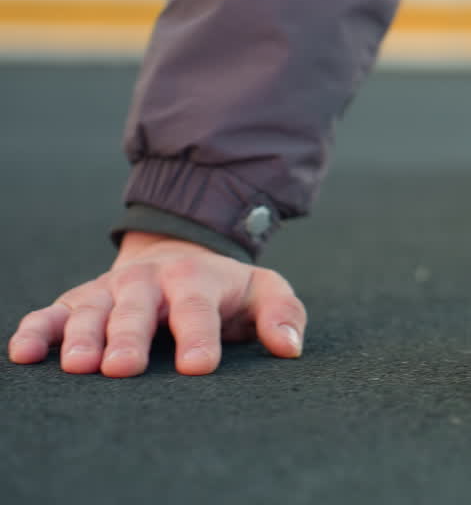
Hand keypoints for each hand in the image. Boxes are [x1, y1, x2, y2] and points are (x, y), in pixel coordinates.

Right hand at [7, 232, 305, 376]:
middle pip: (136, 310)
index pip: (196, 308)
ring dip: (81, 336)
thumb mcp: (263, 292)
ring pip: (90, 312)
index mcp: (194, 279)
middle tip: (123, 368)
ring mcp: (108, 292)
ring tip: (79, 365)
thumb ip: (282, 314)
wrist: (179, 256)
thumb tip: (290, 347)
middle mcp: (146, 283)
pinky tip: (25, 354)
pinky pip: (49, 315)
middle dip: (129, 337)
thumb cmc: (225, 290)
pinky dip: (35, 331)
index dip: (197, 336)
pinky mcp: (77, 302)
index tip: (198, 368)